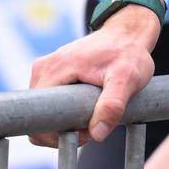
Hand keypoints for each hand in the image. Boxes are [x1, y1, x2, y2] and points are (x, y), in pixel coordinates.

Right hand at [27, 0, 161, 145]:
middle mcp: (43, 68)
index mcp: (56, 69)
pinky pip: (48, 103)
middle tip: (94, 123)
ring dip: (65, 121)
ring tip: (93, 112)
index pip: (40, 116)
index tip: (87, 130)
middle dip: (65, 128)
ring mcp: (44, 70)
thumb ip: (112, 106)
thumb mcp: (127, 79)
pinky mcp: (49, 73)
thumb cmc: (128, 54)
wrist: (126, 34)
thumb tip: (97, 134)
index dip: (61, 132)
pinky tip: (85, 105)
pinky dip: (64, 111)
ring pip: (44, 112)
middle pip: (39, 117)